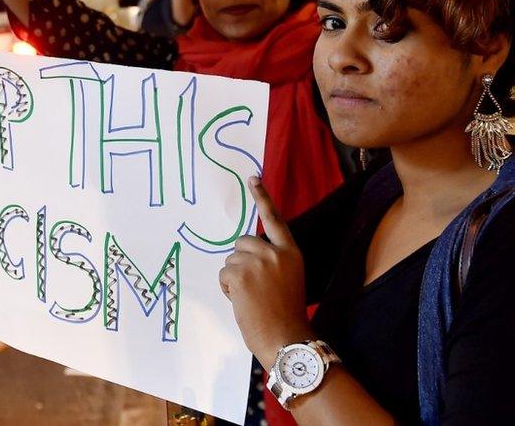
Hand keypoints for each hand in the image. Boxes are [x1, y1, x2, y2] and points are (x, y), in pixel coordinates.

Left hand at [219, 176, 312, 367]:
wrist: (285, 337)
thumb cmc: (285, 314)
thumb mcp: (288, 278)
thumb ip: (273, 261)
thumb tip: (247, 251)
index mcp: (291, 252)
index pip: (275, 219)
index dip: (262, 197)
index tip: (252, 177)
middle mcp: (275, 252)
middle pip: (242, 242)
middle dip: (241, 261)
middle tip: (255, 288)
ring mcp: (257, 261)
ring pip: (230, 259)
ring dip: (234, 277)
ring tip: (251, 297)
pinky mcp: (239, 273)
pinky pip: (223, 273)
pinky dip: (227, 288)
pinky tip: (242, 301)